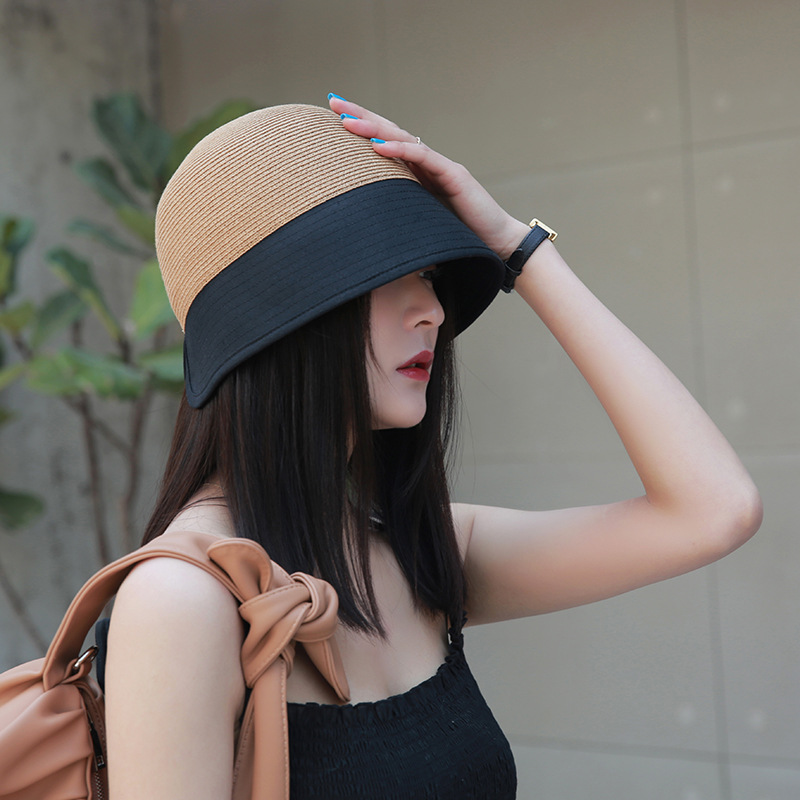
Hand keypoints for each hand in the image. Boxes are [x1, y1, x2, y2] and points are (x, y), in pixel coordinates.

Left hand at [327, 95, 528, 259]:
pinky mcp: (454, 175)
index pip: (384, 144)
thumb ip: (396, 212)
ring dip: (373, 128)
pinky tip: (377, 146)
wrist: (495, 244)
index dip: (360, 129)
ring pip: (403, 139)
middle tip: (333, 101)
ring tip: (347, 120)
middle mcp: (427, 164)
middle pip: (390, 133)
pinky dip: (399, 150)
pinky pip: (423, 158)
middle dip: (360, 116)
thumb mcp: (416, 223)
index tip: (333, 117)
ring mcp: (441, 166)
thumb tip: (360, 219)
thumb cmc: (458, 238)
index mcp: (417, 174)